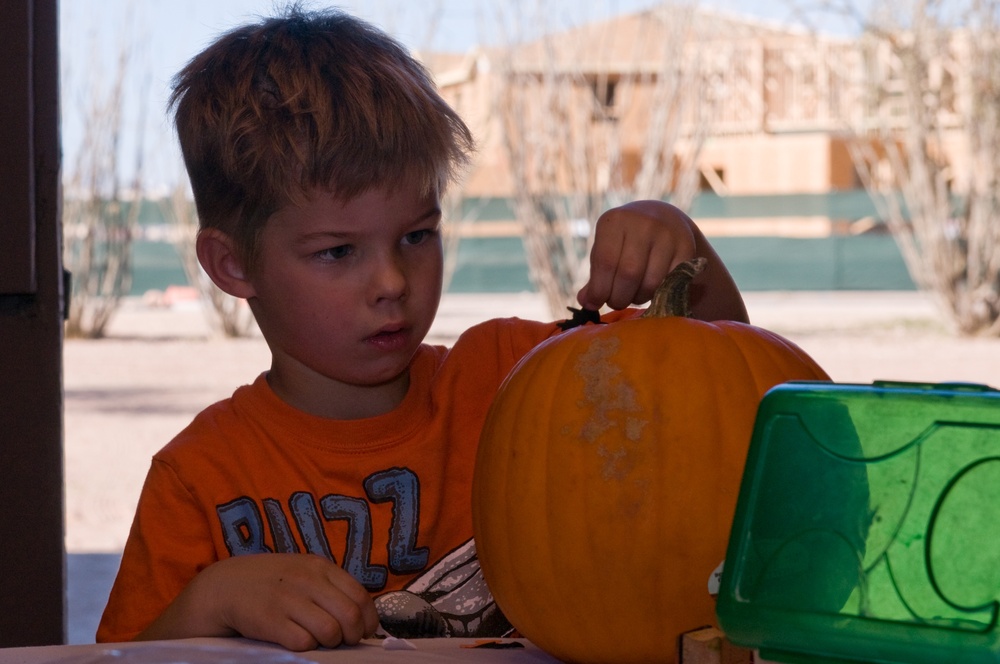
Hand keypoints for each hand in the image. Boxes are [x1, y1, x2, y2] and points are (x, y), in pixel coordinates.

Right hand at [137, 553, 379, 650]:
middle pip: (350, 616)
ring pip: (330, 631)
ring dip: (330, 643)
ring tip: (320, 642)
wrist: (224, 586)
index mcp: (320, 567)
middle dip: (353, 635)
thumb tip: (362, 616)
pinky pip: (303, 642)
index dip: (368, 619)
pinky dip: (306, 648)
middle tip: (345, 642)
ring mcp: (288, 600)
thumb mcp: (302, 572)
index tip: (365, 632)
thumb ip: (329, 587)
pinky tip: (298, 642)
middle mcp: (307, 580)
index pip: (359, 595)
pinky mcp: (270, 621)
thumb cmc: (271, 582)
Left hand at [576, 200, 748, 322]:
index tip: (594, 304)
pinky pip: (670, 283)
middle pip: (629, 274)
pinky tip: (650, 289)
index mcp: (615, 221)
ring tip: (632, 295)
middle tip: (615, 301)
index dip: (599, 290)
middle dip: (618, 297)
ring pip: (651, 282)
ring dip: (638, 298)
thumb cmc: (625, 240)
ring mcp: (667, 235)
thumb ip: (596, 276)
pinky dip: (658, 294)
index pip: (605, 262)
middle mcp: (643, 223)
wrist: (662, 219)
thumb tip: (585, 302)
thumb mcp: (606, 249)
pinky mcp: (686, 247)